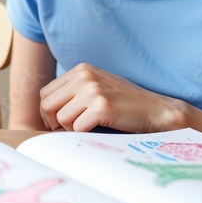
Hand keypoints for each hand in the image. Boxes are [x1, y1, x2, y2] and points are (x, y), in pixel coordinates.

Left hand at [39, 63, 186, 133]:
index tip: (56, 123)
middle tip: (64, 131)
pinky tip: (96, 130)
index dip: (47, 112)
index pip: (45, 92)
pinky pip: (76, 127)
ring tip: (85, 128)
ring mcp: (93, 91)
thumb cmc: (125, 103)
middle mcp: (85, 76)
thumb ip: (74, 91)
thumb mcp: (97, 87)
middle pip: (47, 105)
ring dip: (70, 129)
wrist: (155, 110)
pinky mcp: (101, 107)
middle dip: (52, 122)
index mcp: (81, 69)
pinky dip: (82, 133)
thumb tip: (46, 110)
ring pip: (61, 118)